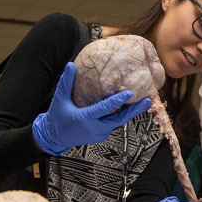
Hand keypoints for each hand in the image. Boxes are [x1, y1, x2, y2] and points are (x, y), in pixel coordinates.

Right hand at [32, 62, 150, 154]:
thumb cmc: (57, 116)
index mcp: (85, 118)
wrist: (54, 137)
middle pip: (119, 119)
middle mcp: (95, 128)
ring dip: (130, 113)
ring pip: (118, 122)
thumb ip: (66, 82)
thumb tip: (71, 64)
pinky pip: (113, 125)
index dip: (117, 101)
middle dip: (134, 110)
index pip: (105, 108)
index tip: (129, 93)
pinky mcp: (101, 136)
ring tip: (143, 102)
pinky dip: (121, 116)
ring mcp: (99, 134)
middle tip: (147, 100)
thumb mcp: (59, 99)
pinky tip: (130, 107)